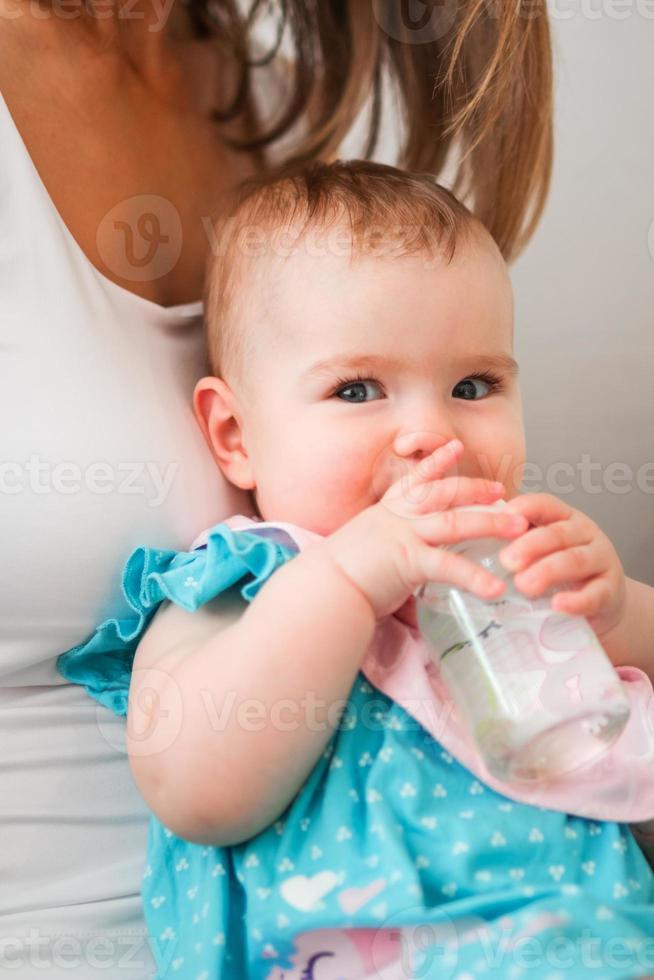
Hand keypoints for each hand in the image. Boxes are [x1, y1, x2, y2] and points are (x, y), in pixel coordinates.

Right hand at [320, 439, 529, 620]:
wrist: (326, 586)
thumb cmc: (342, 574)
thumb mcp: (365, 548)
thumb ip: (388, 547)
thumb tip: (401, 562)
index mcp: (387, 512)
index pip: (415, 480)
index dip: (437, 462)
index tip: (455, 448)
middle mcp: (398, 518)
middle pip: (444, 495)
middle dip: (476, 491)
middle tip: (503, 491)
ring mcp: (405, 536)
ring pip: (456, 522)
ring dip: (490, 523)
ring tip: (519, 527)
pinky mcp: (410, 562)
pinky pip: (450, 568)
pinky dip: (476, 578)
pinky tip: (497, 587)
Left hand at [498, 492, 627, 639]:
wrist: (600, 602)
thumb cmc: (560, 573)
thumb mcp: (539, 551)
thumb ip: (514, 543)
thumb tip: (468, 541)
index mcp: (563, 518)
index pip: (544, 504)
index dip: (525, 508)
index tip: (503, 515)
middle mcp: (585, 533)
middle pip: (557, 534)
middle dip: (530, 545)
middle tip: (506, 560)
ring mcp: (601, 561)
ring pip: (575, 560)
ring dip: (548, 571)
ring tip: (524, 585)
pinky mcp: (610, 591)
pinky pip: (595, 595)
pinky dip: (576, 600)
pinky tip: (558, 605)